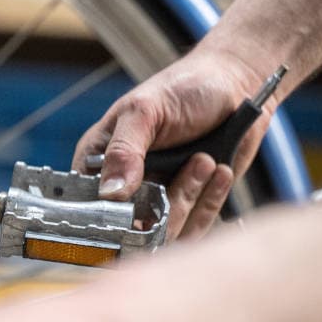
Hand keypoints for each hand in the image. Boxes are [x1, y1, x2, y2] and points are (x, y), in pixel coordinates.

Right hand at [72, 46, 275, 239]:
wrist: (234, 87)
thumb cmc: (184, 88)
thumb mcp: (146, 110)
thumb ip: (123, 149)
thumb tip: (109, 192)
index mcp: (99, 162)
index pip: (88, 206)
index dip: (109, 215)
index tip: (136, 209)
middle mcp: (124, 187)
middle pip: (130, 229)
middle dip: (167, 205)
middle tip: (195, 163)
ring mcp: (156, 200)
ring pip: (165, 234)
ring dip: (193, 199)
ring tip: (207, 160)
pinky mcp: (188, 209)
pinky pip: (194, 229)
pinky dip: (210, 203)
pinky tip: (220, 170)